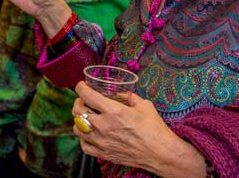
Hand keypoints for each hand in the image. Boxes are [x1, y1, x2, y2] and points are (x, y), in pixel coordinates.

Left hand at [72, 82, 206, 177]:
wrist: (160, 153)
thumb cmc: (154, 129)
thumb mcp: (144, 105)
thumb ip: (129, 97)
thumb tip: (120, 94)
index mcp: (113, 111)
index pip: (86, 95)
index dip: (80, 87)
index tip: (81, 85)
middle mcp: (103, 126)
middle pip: (77, 110)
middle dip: (79, 102)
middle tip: (84, 100)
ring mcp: (101, 141)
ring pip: (77, 128)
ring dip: (79, 120)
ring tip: (87, 117)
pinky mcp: (103, 153)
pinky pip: (84, 145)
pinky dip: (84, 137)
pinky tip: (90, 133)